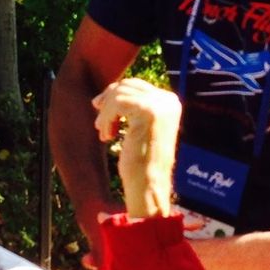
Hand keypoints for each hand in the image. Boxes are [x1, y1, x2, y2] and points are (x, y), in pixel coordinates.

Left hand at [92, 79, 180, 218]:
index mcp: (170, 103)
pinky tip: (107, 136)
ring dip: (106, 113)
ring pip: (120, 94)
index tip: (101, 110)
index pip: (137, 86)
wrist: (149, 184)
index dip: (115, 95)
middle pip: (127, 85)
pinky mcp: (148, 111)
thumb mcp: (140, 128)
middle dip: (108, 100)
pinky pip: (117, 102)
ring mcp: (160, 105)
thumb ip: (132, 108)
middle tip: (98, 121)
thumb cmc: (142, 161)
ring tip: (104, 133)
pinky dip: (107, 118)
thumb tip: (106, 93)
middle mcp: (169, 100)